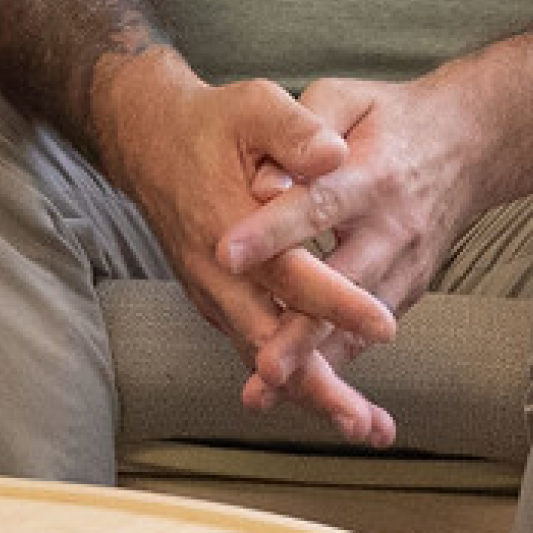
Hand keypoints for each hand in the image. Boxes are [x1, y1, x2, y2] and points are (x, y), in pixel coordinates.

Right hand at [91, 53, 402, 443]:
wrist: (149, 139)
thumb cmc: (211, 123)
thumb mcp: (253, 106)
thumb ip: (294, 130)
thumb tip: (335, 154)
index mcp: (227, 224)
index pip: (289, 273)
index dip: (336, 301)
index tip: (383, 324)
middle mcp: (216, 272)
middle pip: (269, 340)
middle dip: (320, 384)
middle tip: (365, 421)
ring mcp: (212, 293)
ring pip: (260, 355)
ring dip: (311, 394)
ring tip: (363, 426)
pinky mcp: (217, 302)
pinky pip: (254, 347)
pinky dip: (293, 380)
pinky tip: (332, 399)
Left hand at [213, 71, 480, 424]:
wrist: (469, 144)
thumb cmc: (388, 117)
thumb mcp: (346, 97)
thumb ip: (303, 128)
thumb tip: (264, 181)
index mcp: (372, 175)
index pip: (315, 204)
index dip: (272, 230)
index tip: (226, 252)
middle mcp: (393, 229)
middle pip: (342, 285)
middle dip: (301, 329)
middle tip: (262, 366)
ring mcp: (407, 266)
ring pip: (357, 325)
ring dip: (316, 363)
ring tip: (268, 393)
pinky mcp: (409, 290)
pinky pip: (367, 334)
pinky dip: (335, 365)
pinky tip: (299, 394)